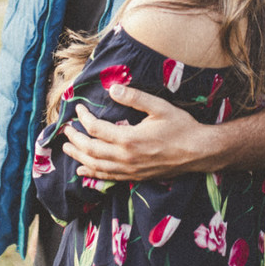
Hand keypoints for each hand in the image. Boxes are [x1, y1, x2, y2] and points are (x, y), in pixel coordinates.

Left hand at [62, 83, 211, 180]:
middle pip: (90, 149)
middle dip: (75, 138)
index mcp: (129, 138)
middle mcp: (125, 157)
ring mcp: (129, 170)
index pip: (96, 129)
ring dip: (78, 156)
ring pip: (96, 166)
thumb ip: (134, 97)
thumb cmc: (180, 126)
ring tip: (66, 147)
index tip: (78, 108)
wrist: (198, 152)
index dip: (83, 118)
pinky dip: (92, 173)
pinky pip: (108, 177)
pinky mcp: (135, 176)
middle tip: (66, 129)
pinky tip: (82, 169)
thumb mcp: (159, 106)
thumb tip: (111, 88)